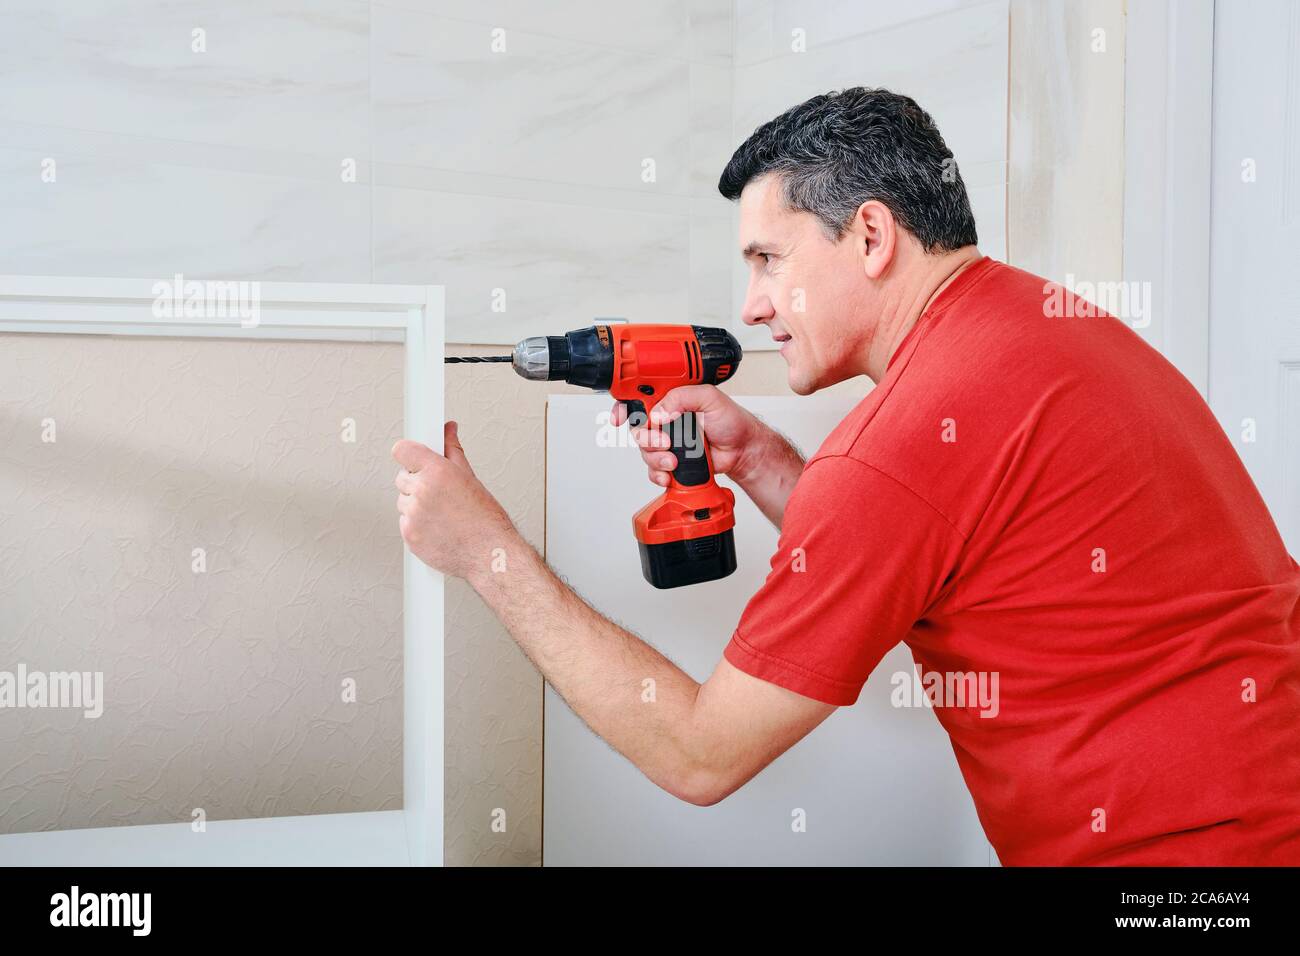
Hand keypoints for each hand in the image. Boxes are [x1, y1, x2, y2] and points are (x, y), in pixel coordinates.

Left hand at [393, 422, 516, 579]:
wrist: (489, 554)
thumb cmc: (486, 520)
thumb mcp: (470, 477)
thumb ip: (452, 449)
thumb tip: (448, 430)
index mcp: (438, 472)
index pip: (402, 450)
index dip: (408, 453)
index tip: (413, 457)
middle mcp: (422, 491)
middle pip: (401, 478)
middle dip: (417, 482)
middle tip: (439, 492)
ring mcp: (413, 515)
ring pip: (402, 502)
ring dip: (416, 505)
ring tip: (442, 513)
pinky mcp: (409, 536)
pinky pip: (404, 523)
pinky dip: (416, 526)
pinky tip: (438, 527)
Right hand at [610, 384, 764, 488]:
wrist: (742, 450)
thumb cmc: (731, 422)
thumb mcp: (710, 398)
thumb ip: (683, 397)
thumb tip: (659, 412)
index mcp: (671, 400)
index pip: (639, 399)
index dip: (623, 408)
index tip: (619, 418)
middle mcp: (666, 420)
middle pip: (637, 429)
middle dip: (646, 439)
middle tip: (665, 442)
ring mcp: (668, 442)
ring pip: (645, 451)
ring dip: (655, 458)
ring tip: (674, 460)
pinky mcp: (672, 461)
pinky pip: (654, 470)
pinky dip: (658, 474)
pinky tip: (669, 474)